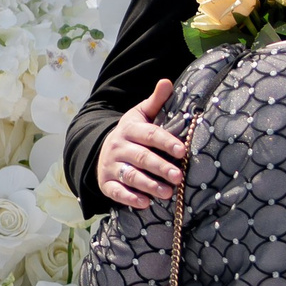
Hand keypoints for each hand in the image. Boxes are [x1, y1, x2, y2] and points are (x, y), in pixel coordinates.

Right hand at [98, 80, 184, 209]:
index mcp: (130, 129)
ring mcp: (111, 165)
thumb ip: (156, 101)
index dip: (166, 142)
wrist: (103, 149)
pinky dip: (129, 198)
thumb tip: (167, 81)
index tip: (182, 150)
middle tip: (179, 177)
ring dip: (149, 185)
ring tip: (168, 193)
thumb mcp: (141, 114)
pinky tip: (144, 203)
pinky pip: (116, 191)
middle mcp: (119, 147)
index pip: (150, 134)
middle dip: (161, 167)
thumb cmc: (132, 133)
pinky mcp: (106, 183)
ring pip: (130, 175)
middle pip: (142, 157)